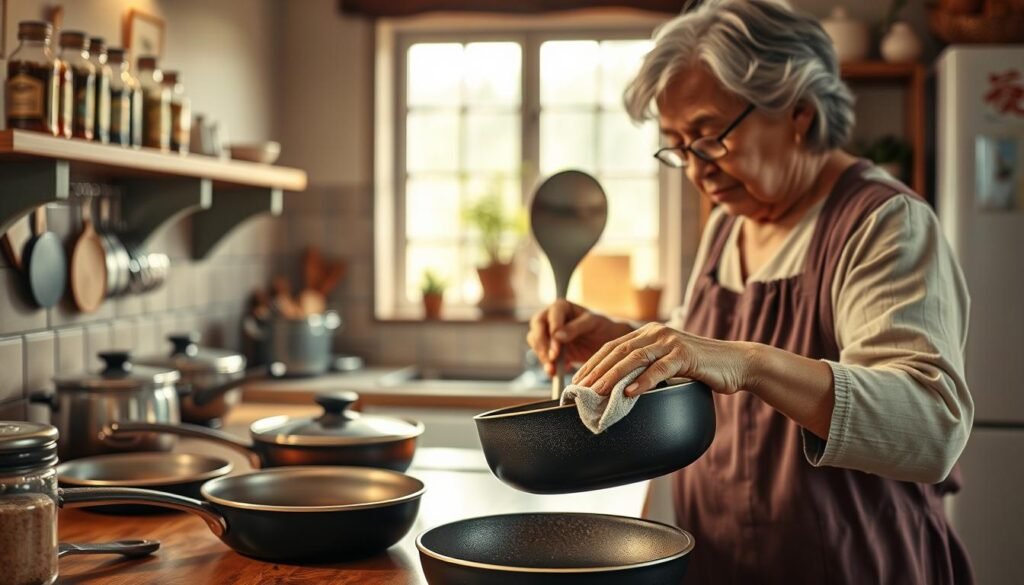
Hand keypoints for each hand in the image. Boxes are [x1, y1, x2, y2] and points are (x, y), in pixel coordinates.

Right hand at [526, 300, 632, 376]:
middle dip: (542, 344)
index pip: (550, 317)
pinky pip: (542, 356)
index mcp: (561, 307)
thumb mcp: (592, 324)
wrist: (605, 341)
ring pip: (535, 342)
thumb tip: (556, 335)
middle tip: (552, 358)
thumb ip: (575, 328)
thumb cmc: (601, 327)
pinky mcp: (549, 348)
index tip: (557, 349)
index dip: (552, 332)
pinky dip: (547, 365)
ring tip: (553, 369)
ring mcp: (548, 333)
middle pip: (537, 328)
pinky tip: (555, 372)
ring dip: (542, 356)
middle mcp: (550, 317)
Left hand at [570, 322, 754, 396]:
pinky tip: (629, 393)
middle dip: (596, 371)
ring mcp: (670, 342)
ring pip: (633, 358)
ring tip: (597, 392)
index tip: (577, 381)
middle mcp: (656, 333)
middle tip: (580, 390)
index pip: (612, 346)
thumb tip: (620, 390)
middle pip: (618, 351)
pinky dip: (643, 382)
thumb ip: (646, 370)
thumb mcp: (668, 366)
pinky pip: (658, 369)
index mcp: (649, 333)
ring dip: (612, 377)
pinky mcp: (685, 355)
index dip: (592, 363)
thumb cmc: (702, 368)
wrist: (736, 363)